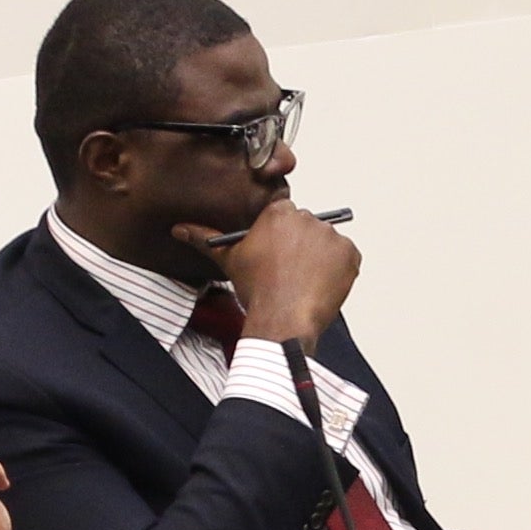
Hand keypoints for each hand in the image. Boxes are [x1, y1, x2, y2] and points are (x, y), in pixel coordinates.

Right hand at [212, 200, 361, 342]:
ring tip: (303, 279)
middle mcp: (308, 218)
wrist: (283, 317)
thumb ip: (205, 239)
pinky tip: (320, 283)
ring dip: (320, 256)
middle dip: (300, 245)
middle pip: (306, 227)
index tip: (277, 253)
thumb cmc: (258, 289)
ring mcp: (332, 236)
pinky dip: (338, 269)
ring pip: (326, 242)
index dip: (280, 237)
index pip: (283, 215)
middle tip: (290, 269)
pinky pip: (346, 257)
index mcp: (279, 212)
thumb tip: (180, 230)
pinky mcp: (350, 254)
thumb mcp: (229, 260)